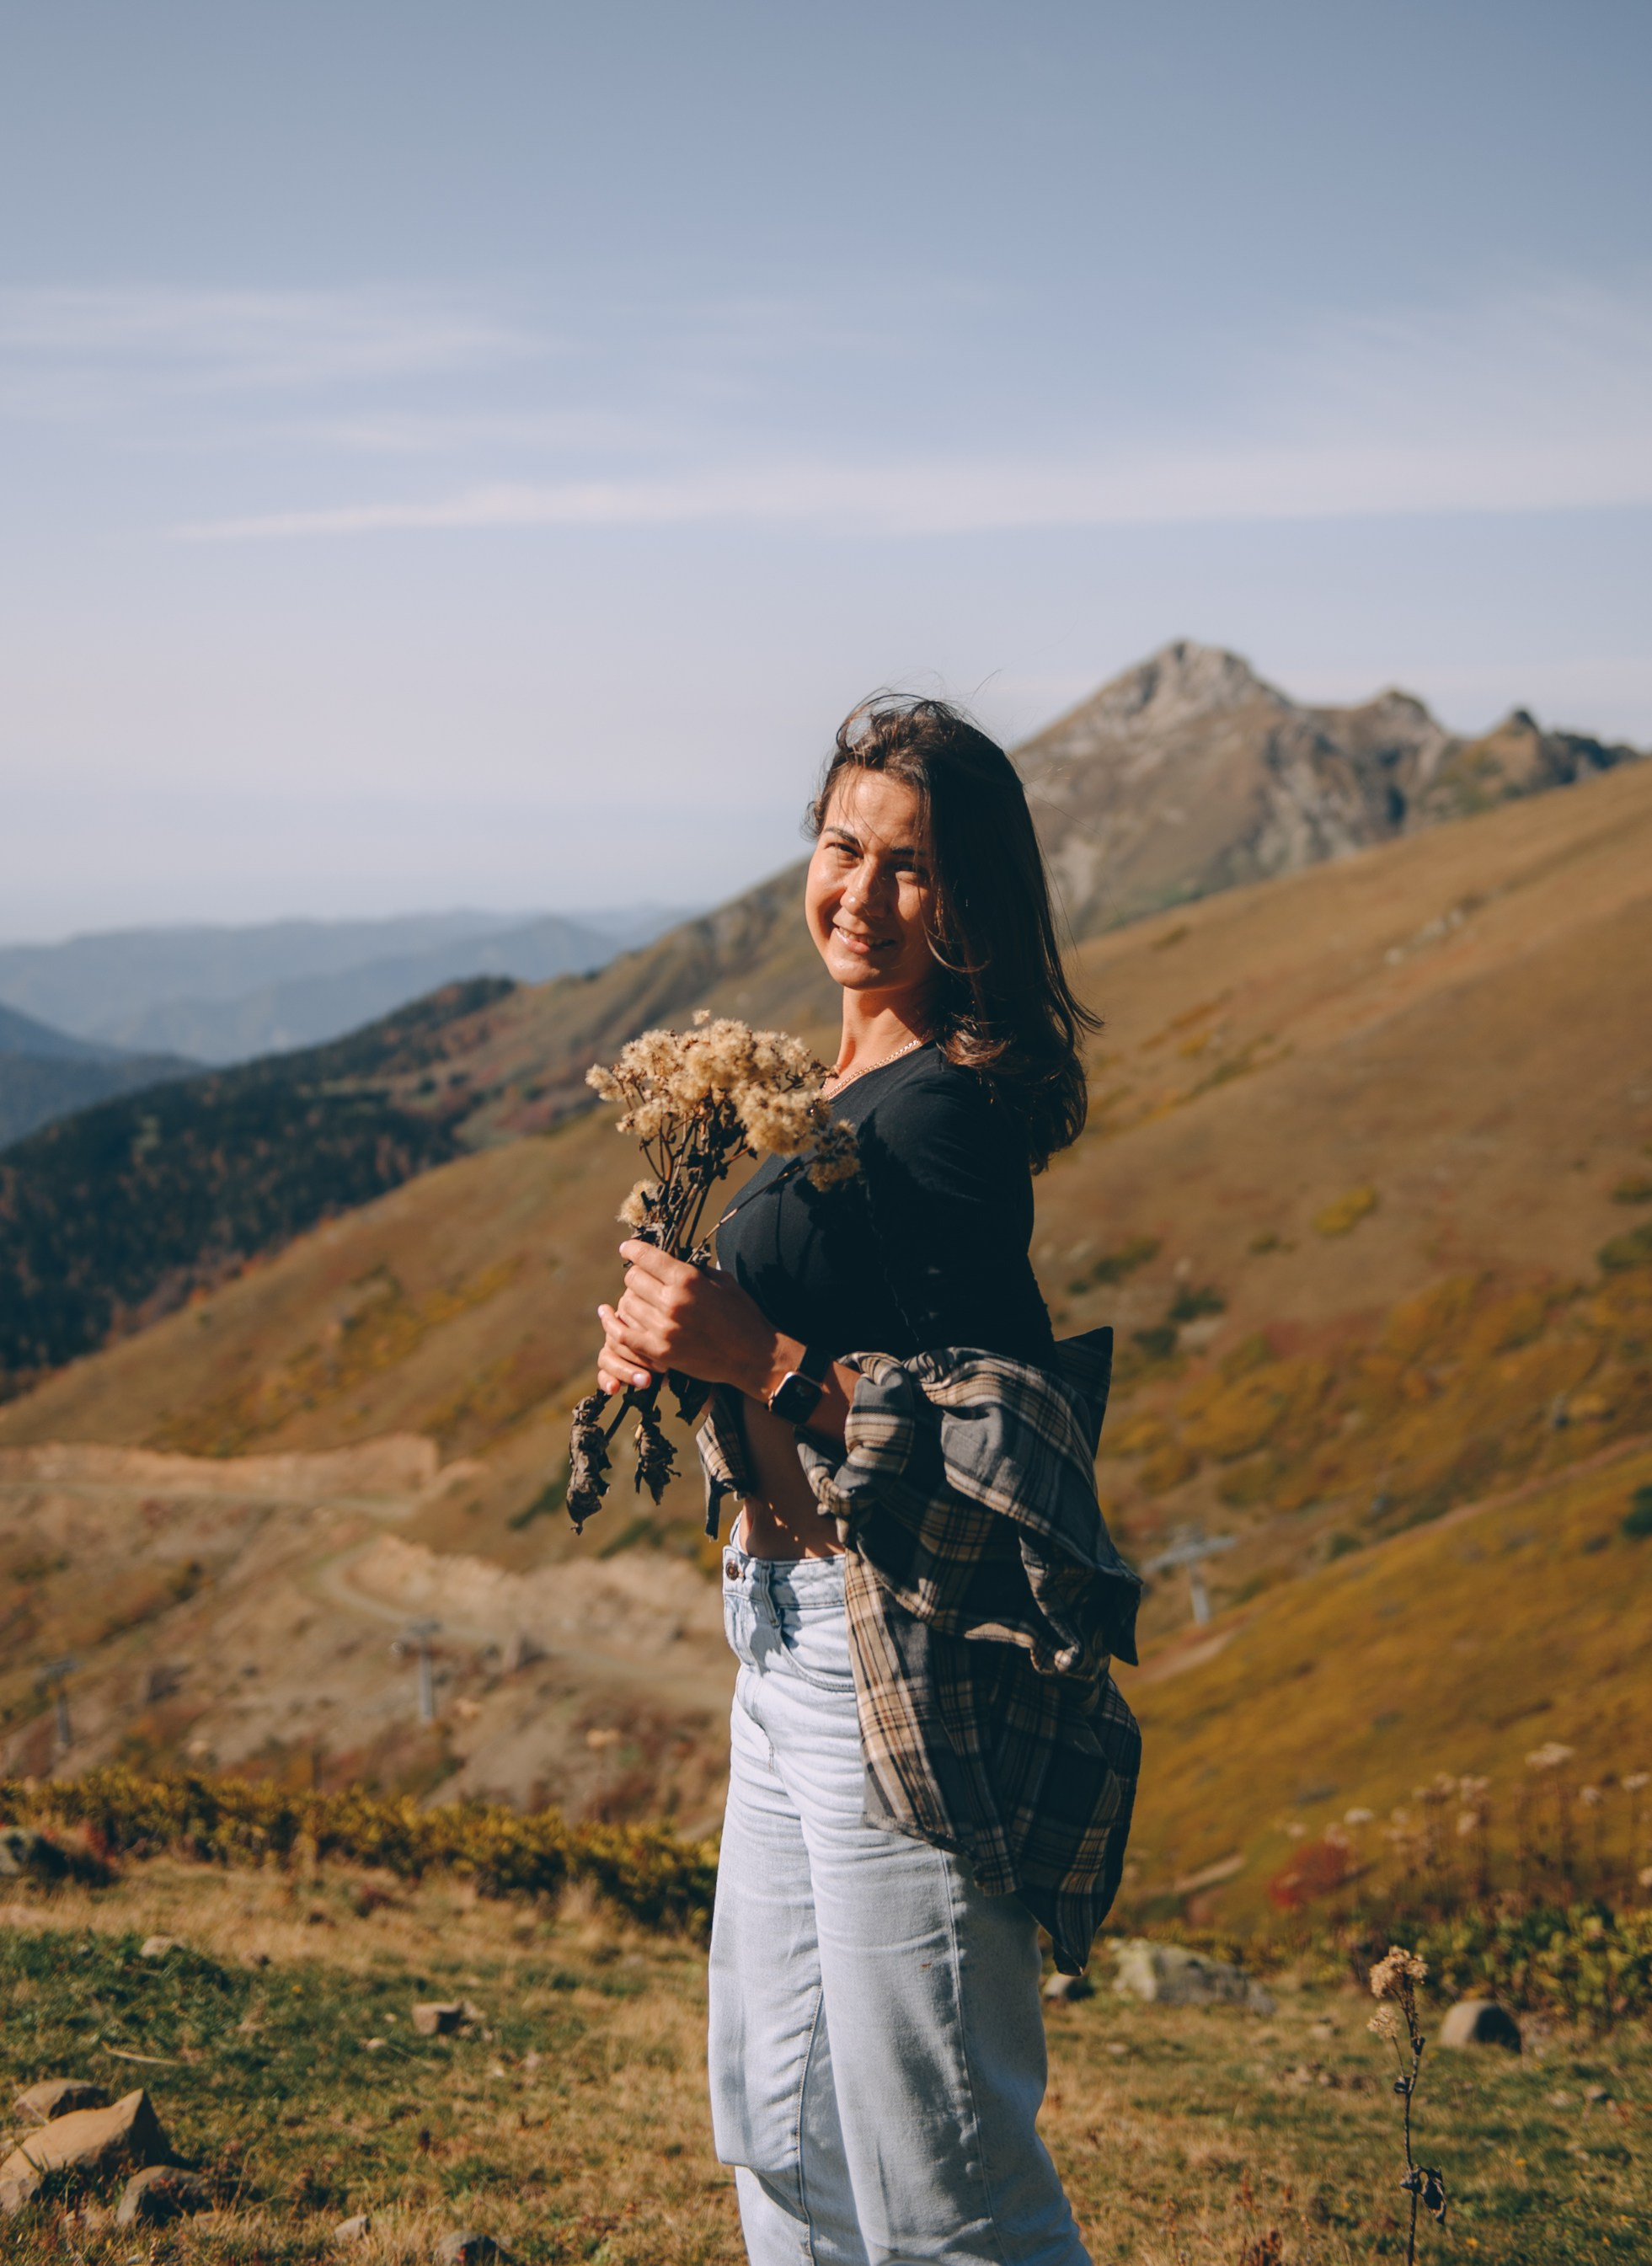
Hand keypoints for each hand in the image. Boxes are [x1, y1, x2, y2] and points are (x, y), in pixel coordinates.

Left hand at [597, 1242, 784, 1399]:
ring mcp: (664, 1329)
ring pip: (626, 1305)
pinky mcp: (660, 1352)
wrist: (753, 1355)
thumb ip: (694, 1269)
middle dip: (636, 1275)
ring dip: (631, 1300)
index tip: (628, 1248)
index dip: (633, 1249)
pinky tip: (618, 1318)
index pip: (646, 1256)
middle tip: (643, 1280)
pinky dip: (618, 1325)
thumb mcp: (723, 1281)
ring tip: (641, 1302)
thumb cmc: (742, 1315)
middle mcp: (672, 1302)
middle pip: (632, 1279)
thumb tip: (671, 1259)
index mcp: (688, 1280)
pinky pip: (624, 1335)